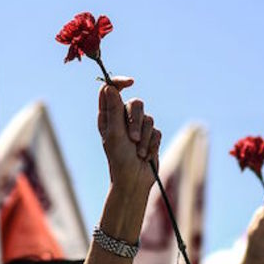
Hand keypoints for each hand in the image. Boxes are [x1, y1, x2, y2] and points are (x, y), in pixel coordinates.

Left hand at [97, 78, 160, 196]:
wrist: (134, 180)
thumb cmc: (119, 160)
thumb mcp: (115, 134)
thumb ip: (114, 110)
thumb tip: (109, 88)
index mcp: (108, 117)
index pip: (111, 90)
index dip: (119, 82)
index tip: (131, 82)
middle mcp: (122, 119)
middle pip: (135, 103)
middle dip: (136, 120)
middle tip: (132, 138)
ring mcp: (137, 128)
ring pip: (148, 117)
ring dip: (144, 137)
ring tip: (138, 153)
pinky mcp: (150, 136)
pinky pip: (156, 131)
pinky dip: (151, 144)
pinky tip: (145, 155)